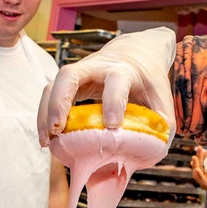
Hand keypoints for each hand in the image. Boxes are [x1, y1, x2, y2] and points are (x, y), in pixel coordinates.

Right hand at [39, 27, 175, 145]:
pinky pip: (49, 94)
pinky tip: (46, 138)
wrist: (136, 54)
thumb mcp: (162, 97)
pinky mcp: (69, 82)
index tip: (112, 126)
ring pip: (53, 84)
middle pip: (70, 74)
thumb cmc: (148, 81)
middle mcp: (97, 67)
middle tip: (59, 130)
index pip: (116, 80)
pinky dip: (44, 116)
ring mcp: (79, 72)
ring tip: (47, 141)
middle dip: (60, 102)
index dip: (114, 101)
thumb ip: (162, 125)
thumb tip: (152, 153)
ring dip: (45, 112)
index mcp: (124, 70)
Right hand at [191, 147, 206, 200]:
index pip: (201, 163)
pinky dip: (199, 176)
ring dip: (195, 165)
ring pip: (197, 174)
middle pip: (198, 167)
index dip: (202, 156)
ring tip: (194, 158)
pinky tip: (197, 170)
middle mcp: (204, 178)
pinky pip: (203, 182)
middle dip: (198, 157)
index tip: (205, 150)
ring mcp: (205, 183)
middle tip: (199, 148)